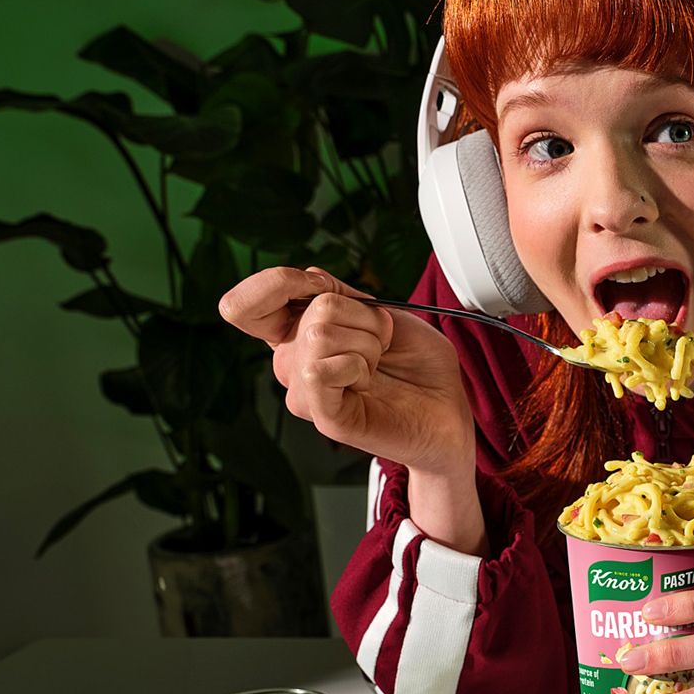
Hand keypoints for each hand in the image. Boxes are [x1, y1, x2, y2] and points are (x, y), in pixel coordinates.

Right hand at [218, 267, 474, 476]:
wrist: (449, 408)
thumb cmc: (419, 365)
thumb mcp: (382, 312)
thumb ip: (340, 293)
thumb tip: (307, 277)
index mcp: (298, 333)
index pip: (244, 305)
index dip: (277, 283)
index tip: (322, 286)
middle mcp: (293, 362)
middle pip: (308, 310)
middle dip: (363, 317)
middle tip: (383, 343)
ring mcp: (306, 391)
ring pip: (318, 335)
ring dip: (368, 343)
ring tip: (379, 366)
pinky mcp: (324, 416)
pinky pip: (320, 371)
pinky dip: (358, 366)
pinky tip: (368, 383)